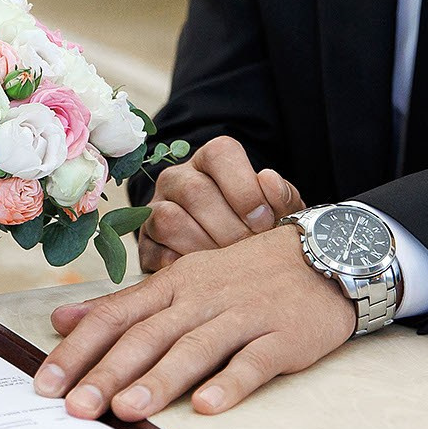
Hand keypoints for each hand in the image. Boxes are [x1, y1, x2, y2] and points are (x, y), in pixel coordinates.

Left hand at [32, 226, 353, 417]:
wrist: (323, 257)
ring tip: (128, 410)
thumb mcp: (179, 280)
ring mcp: (242, 315)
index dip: (78, 349)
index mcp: (171, 285)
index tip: (46, 383)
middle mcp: (200, 298)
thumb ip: (123, 305)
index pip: (114, 316)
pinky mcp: (281, 336)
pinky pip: (253, 361)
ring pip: (194, 347)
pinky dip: (230, 383)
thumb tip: (61, 320)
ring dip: (160, 380)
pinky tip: (206, 406)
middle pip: (147, 336)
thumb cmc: (242, 277)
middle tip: (77, 408)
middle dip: (108, 373)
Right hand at [138, 134, 304, 271]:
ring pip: (167, 219)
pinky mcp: (145, 243)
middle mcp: (177, 178)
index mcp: (211, 162)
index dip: (244, 188)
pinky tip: (205, 276)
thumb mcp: (277, 212)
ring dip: (203, 247)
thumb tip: (269, 181)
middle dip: (228, 228)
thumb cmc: (256, 229)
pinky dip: (182, 267)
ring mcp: (156, 209)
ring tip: (227, 263)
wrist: (230, 262)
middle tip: (248, 249)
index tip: (263, 220)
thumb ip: (282, 197)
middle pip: (193, 190)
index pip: (220, 153)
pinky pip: (154, 252)